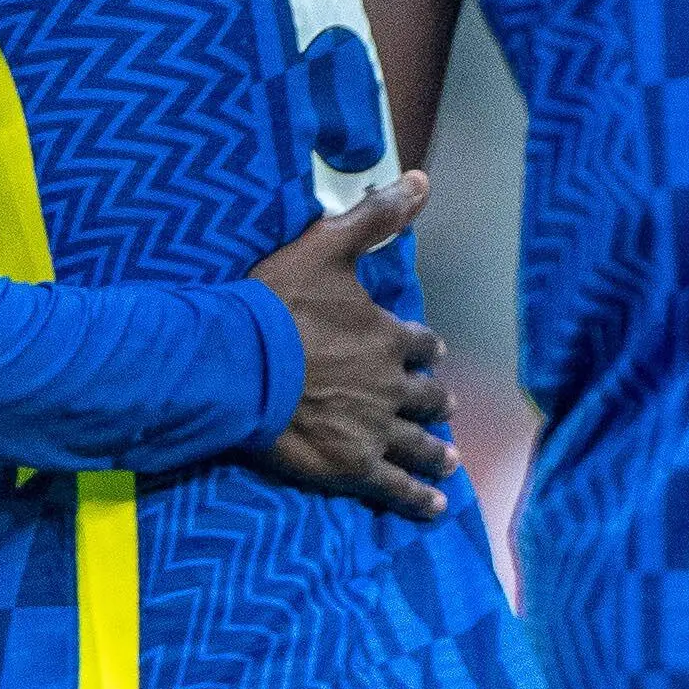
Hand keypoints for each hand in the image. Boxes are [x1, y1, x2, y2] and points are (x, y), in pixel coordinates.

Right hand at [242, 171, 457, 523]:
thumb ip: (375, 217)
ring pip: (419, 445)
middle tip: (440, 405)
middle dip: (433, 400)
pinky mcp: (352, 466)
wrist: (239, 365)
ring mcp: (374, 431)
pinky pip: (395, 488)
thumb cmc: (277, 304)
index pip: (420, 344)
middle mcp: (391, 386)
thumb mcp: (326, 247)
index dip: (424, 348)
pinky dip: (418, 499)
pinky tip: (435, 508)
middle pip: (425, 397)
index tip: (429, 354)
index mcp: (387, 337)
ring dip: (437, 452)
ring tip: (448, 460)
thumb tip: (422, 179)